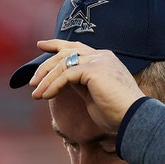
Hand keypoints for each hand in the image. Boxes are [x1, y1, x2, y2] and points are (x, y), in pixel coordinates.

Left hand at [29, 39, 145, 132]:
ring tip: (36, 94)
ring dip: (46, 79)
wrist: (133, 119)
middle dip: (45, 66)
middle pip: (65, 52)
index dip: (56, 44)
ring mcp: (98, 61)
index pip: (76, 47)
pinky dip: (52, 86)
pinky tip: (46, 96)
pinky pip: (65, 75)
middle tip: (32, 82)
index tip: (41, 45)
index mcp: (104, 59)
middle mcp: (102, 56)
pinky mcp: (94, 70)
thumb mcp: (93, 95)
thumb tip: (62, 79)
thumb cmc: (117, 113)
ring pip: (62, 63)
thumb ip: (80, 83)